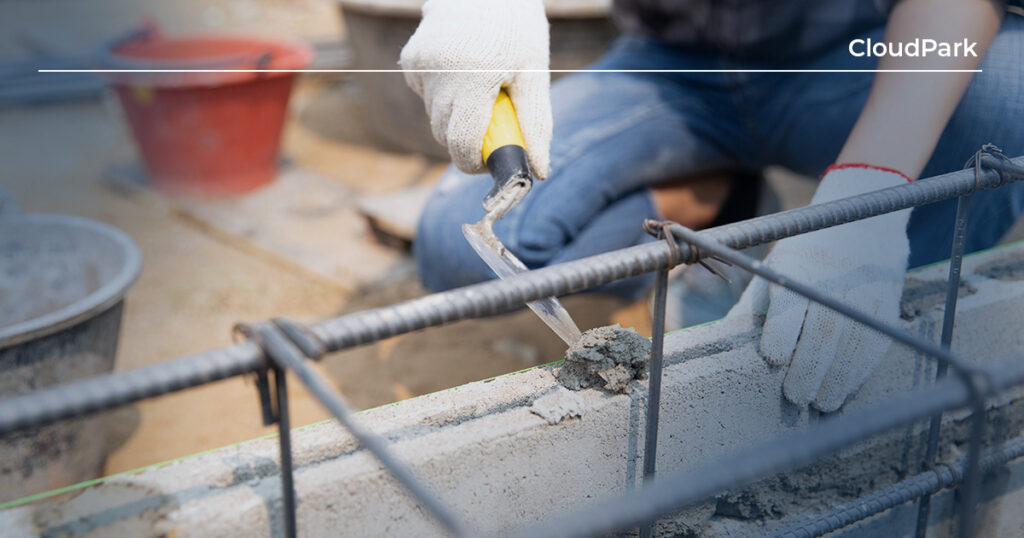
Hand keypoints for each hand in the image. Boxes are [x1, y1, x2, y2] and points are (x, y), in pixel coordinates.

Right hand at [400, 0, 551, 177]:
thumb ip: (535, 124)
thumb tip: (538, 171)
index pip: (461, 144)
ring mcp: (421, 65)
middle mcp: (441, 72)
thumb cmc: (516, 28)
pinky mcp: (411, 60)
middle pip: (445, 135)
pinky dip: (443, 95)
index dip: (475, 163)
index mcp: (475, 77)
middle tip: (494, 120)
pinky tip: (461, 71)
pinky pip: (426, 96)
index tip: (491, 161)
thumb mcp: (534, 73)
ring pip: (435, 117)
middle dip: (468, 140)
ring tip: (480, 87)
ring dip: (456, 116)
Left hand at [729, 165, 912, 411]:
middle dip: (810, 368)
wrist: (863, 222)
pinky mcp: (886, 305)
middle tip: (796, 397)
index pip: (790, 302)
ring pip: (853, 343)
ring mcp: (865, 293)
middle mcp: (834, 280)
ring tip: (821, 404)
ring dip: (838, 379)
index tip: (773, 359)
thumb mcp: (774, 269)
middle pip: (824, 331)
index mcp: (798, 266)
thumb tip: (725, 343)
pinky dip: (861, 371)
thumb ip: (754, 306)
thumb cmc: (803, 255)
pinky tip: (846, 390)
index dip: (782, 333)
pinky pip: (876, 343)